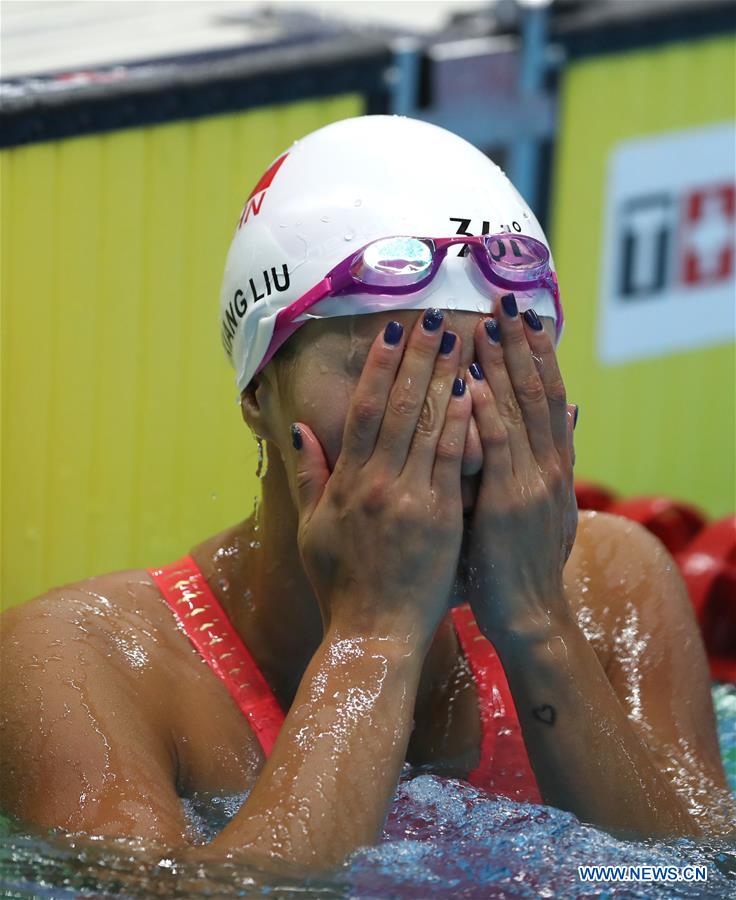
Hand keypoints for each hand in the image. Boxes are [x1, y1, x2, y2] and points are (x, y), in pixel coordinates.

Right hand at [292, 311, 471, 648]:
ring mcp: (408, 497)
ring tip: (461, 338)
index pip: (364, 409)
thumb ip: (309, 475)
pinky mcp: (438, 517)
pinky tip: (474, 390)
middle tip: (436, 315)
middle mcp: (375, 481)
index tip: (394, 330)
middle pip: (398, 405)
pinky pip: (450, 460)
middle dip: (418, 356)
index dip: (380, 366)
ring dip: (443, 376)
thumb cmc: (340, 583)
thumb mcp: (312, 528)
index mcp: (346, 481)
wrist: (371, 632)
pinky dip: (461, 422)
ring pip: (426, 424)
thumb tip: (299, 428)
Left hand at [464, 295, 577, 642]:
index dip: (537, 353)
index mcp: (553, 465)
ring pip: (516, 409)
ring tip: (487, 321)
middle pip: (536, 390)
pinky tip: (466, 379)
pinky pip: (493, 446)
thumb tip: (571, 410)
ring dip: (501, 363)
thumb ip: (552, 458)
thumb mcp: (547, 505)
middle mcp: (548, 465)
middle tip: (505, 298)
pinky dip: (482, 410)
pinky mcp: (506, 503)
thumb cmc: (524, 561)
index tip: (524, 315)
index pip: (548, 395)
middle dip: (521, 342)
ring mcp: (530, 482)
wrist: (530, 615)